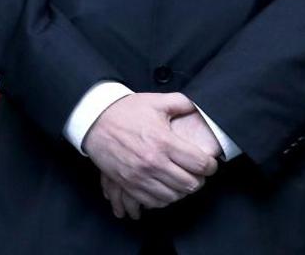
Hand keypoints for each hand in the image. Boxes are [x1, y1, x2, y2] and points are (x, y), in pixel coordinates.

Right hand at [85, 93, 217, 212]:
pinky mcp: (128, 184)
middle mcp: (154, 162)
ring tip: (179, 179)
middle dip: (197, 179)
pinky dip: (163, 198)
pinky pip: (155, 202)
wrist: (93, 120)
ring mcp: (140, 176)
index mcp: (164, 142)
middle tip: (193, 171)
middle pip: (190, 184)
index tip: (207, 163)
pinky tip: (164, 186)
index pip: (201, 165)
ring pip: (174, 196)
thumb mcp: (154, 102)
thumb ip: (181, 103)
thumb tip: (197, 108)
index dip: (210, 166)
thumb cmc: (124, 111)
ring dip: (180, 190)